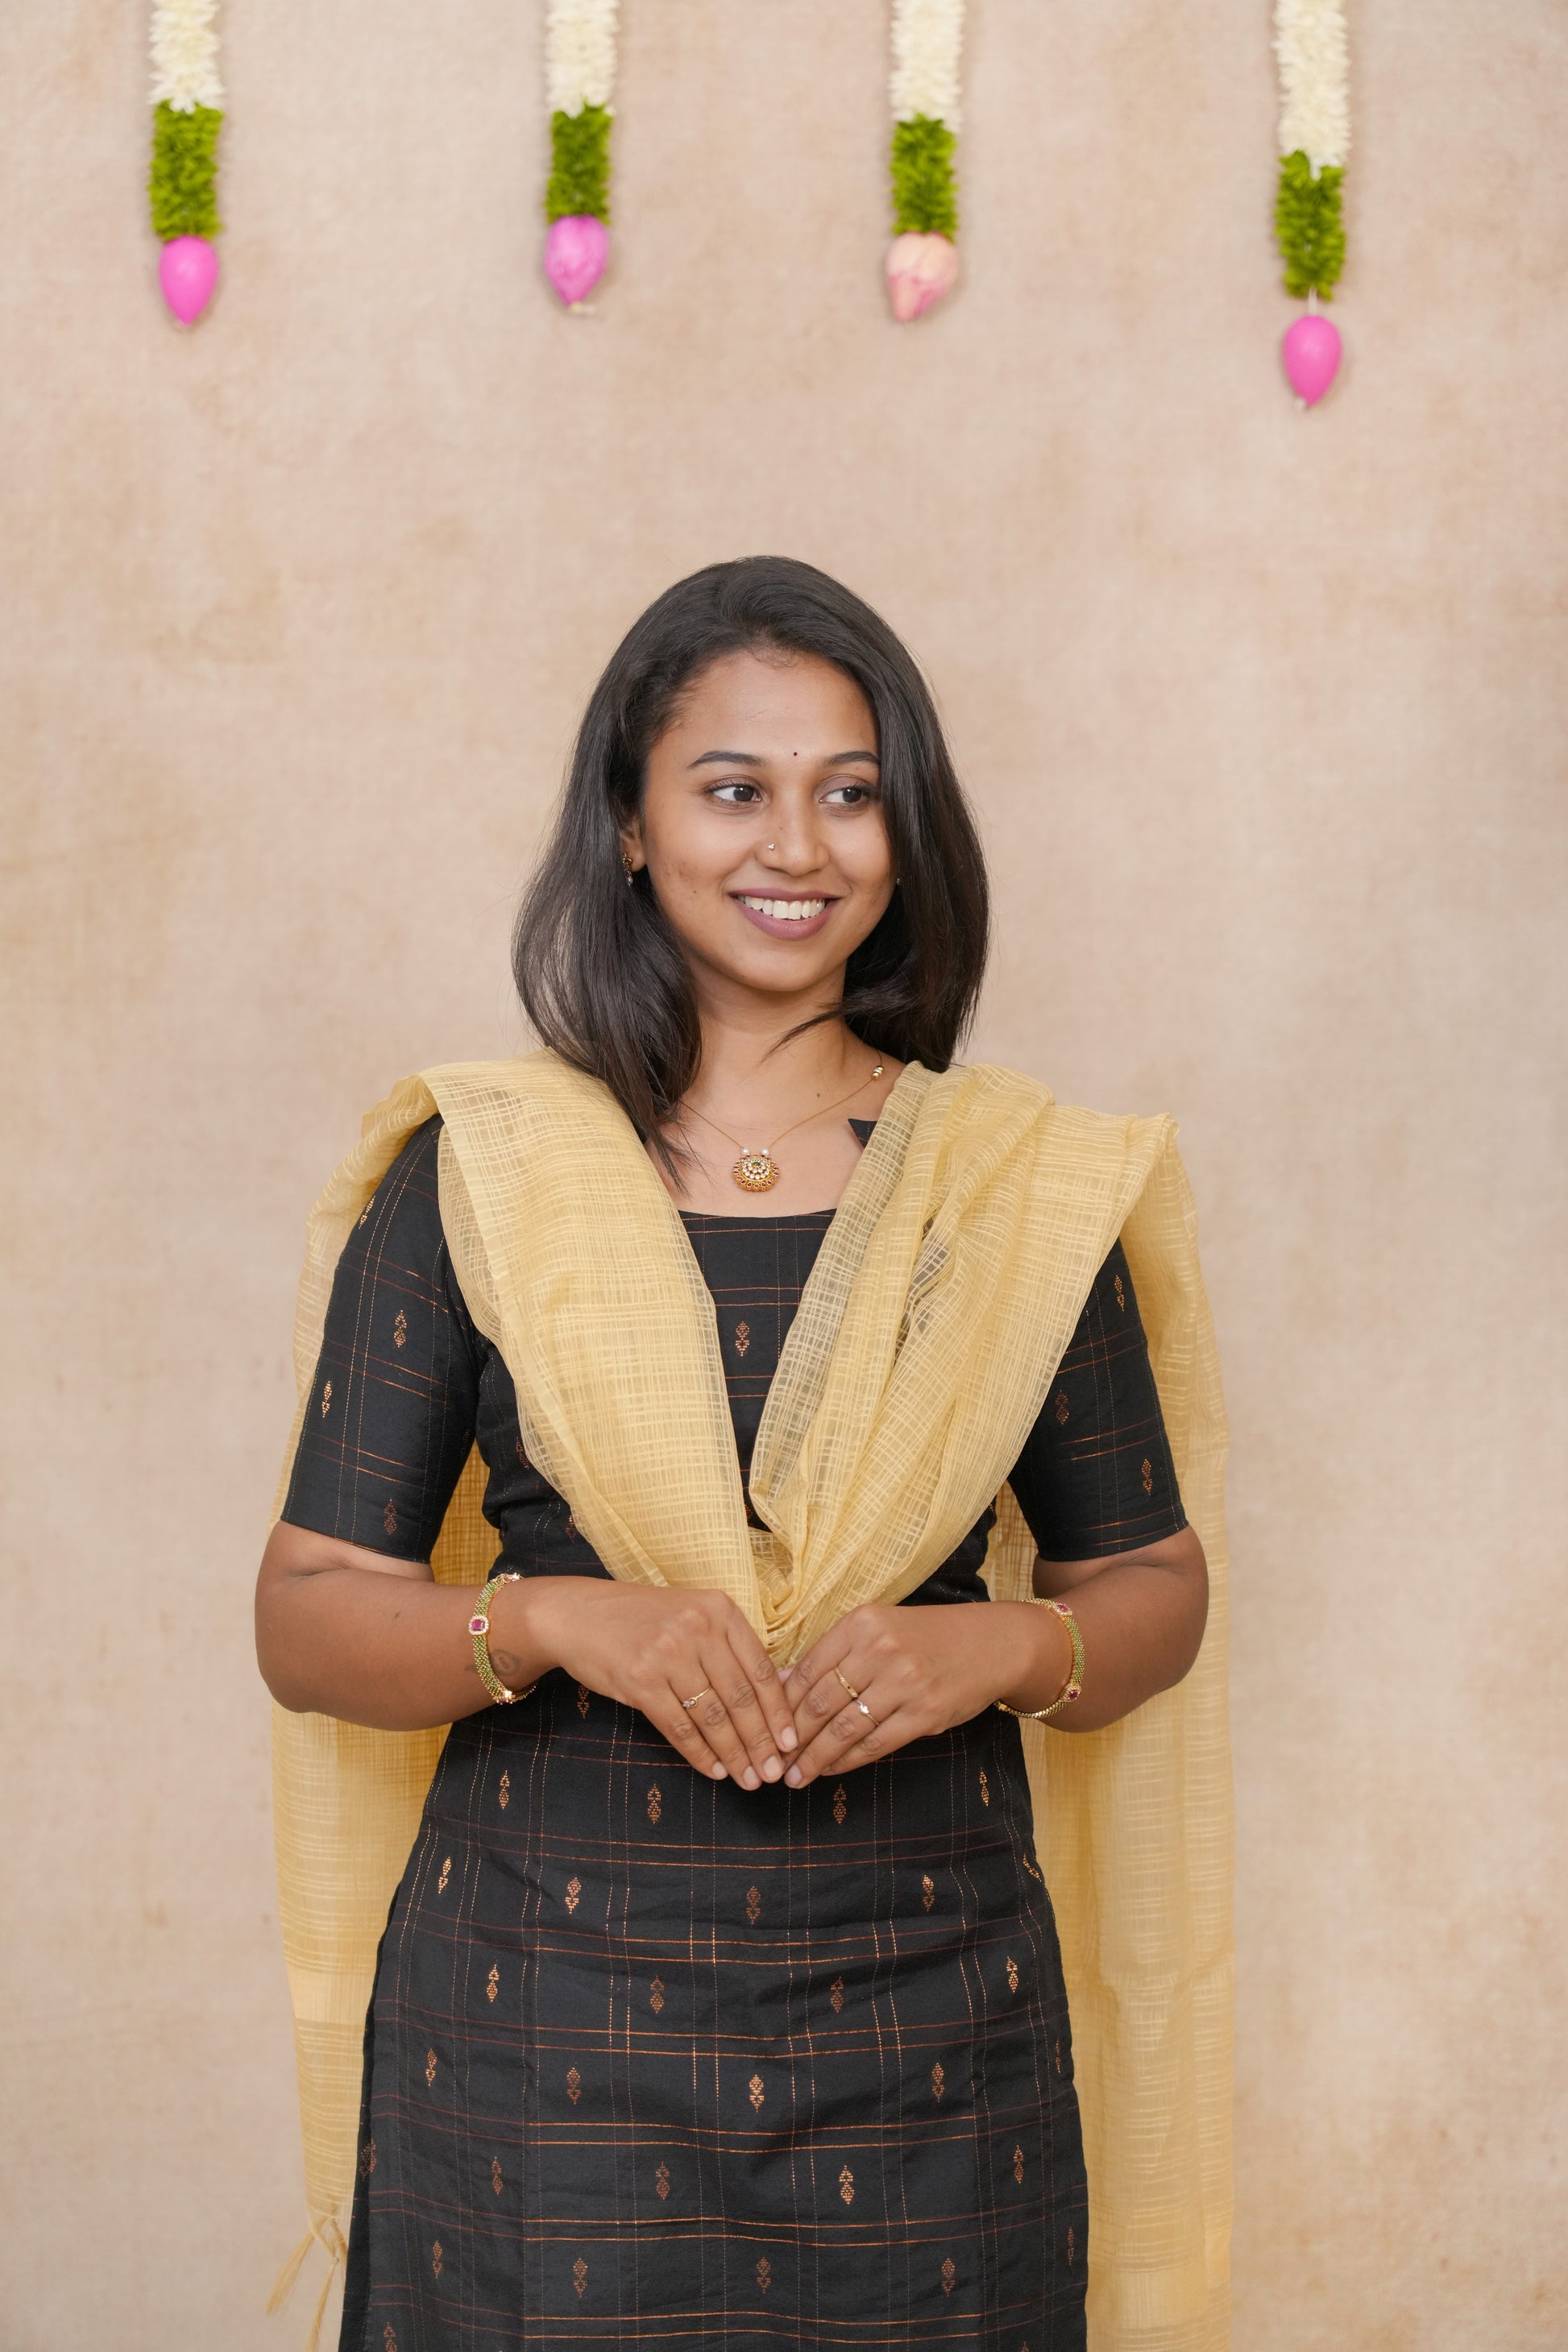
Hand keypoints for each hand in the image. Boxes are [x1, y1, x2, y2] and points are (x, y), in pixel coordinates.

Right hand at [506, 1578, 798, 1789]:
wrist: (579, 1615)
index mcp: (719, 1610)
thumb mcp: (692, 1616)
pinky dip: (700, 1754)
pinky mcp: (640, 1680)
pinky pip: (679, 1726)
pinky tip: (715, 1771)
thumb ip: (727, 1647)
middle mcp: (697, 1628)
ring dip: (734, 1754)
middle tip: (774, 1772)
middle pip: (740, 1697)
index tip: (792, 1742)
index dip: (779, 1711)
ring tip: (749, 1779)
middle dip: (761, 1741)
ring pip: (713, 1716)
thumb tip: (772, 1697)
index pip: (760, 1669)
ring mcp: (668, 1653)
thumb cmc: (642, 1620)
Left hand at [780, 1600, 1066, 1785]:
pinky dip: (847, 1761)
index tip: (761, 1727)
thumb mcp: (878, 1630)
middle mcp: (881, 1650)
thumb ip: (833, 1654)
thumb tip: (779, 1684)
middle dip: (790, 1737)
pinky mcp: (925, 1713)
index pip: (808, 1669)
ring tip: (794, 1776)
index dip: (780, 1705)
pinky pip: (875, 1744)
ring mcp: (904, 1682)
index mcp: (862, 1623)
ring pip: (845, 1728)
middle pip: (820, 1701)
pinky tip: (829, 1770)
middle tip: (770, 1762)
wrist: (992, 1645)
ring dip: (814, 1757)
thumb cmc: (926, 1638)